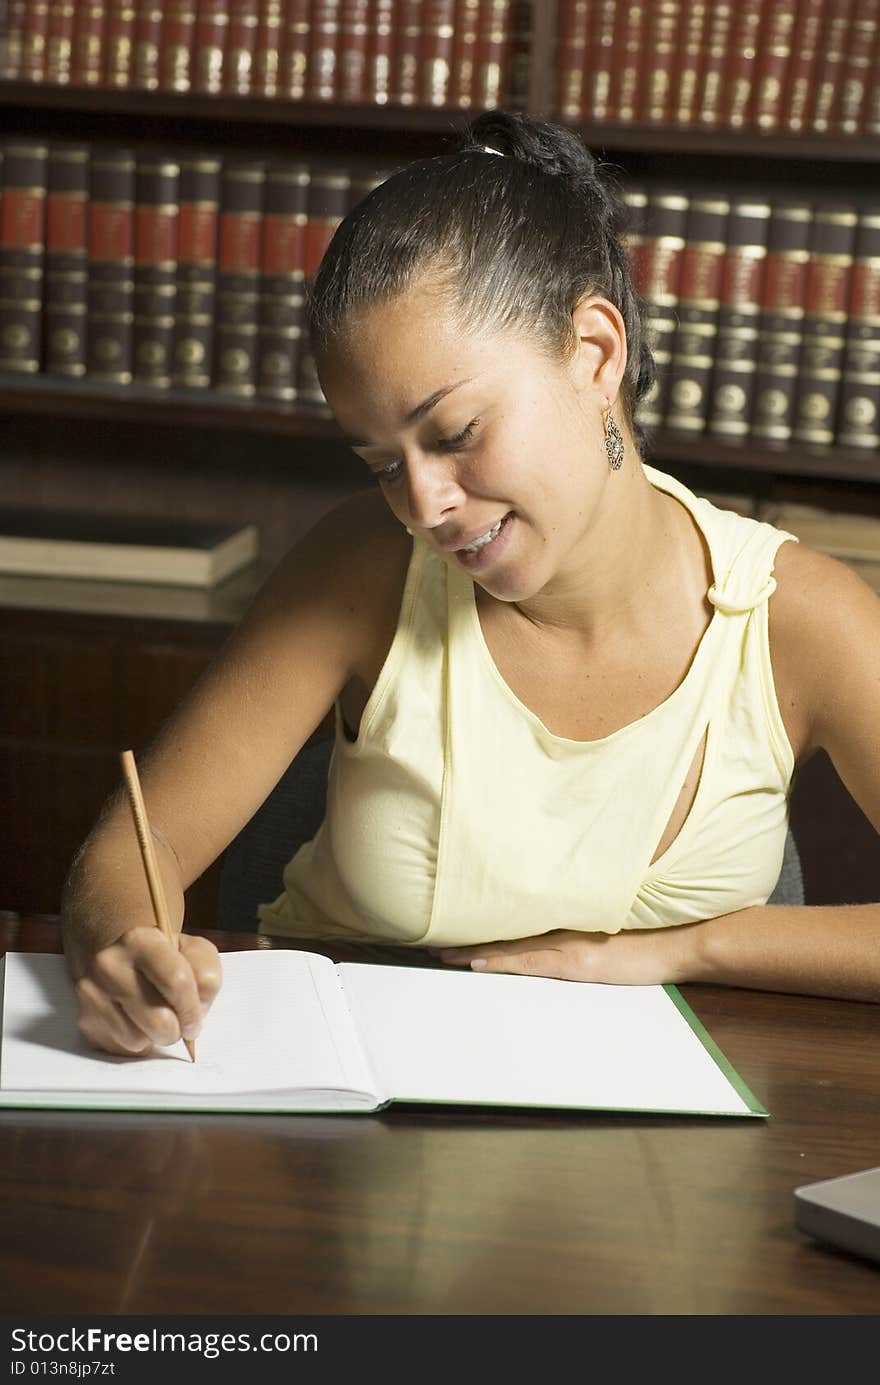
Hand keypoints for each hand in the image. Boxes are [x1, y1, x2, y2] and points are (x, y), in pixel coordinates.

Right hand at [74, 927, 221, 1055]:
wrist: (120, 958)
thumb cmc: (166, 958)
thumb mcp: (194, 951)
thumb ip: (206, 974)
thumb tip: (197, 1008)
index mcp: (140, 940)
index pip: (177, 981)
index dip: (193, 1009)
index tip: (195, 1021)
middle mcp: (109, 965)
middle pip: (159, 1021)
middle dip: (177, 1029)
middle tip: (178, 1022)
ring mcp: (92, 993)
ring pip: (138, 1040)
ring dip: (154, 1037)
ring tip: (156, 1017)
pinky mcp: (85, 1020)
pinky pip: (121, 1050)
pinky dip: (137, 1043)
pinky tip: (137, 1023)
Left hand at [436, 927, 683, 985]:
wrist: (682, 940)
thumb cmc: (654, 932)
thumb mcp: (613, 921)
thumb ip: (583, 920)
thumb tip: (555, 926)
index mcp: (570, 916)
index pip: (518, 917)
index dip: (485, 920)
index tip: (455, 920)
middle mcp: (564, 925)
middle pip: (507, 929)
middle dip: (469, 933)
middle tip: (432, 936)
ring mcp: (569, 944)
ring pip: (510, 945)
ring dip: (474, 949)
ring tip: (442, 952)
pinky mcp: (578, 963)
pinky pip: (529, 963)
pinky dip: (500, 962)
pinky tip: (476, 963)